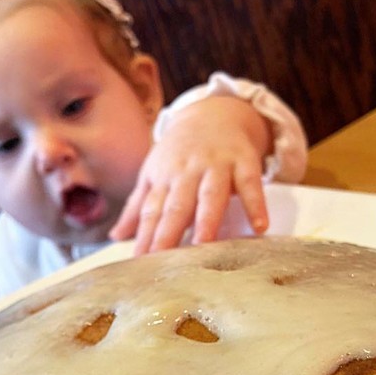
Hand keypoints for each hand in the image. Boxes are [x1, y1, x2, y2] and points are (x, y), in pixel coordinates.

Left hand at [109, 96, 272, 254]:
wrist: (213, 113)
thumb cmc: (179, 152)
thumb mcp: (154, 174)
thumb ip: (137, 208)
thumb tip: (116, 236)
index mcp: (163, 177)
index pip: (152, 211)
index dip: (145, 236)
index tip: (139, 261)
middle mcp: (188, 171)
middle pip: (177, 205)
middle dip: (169, 231)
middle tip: (163, 258)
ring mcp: (217, 166)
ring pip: (211, 194)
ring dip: (207, 218)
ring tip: (204, 244)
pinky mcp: (244, 161)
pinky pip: (251, 184)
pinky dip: (256, 204)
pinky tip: (259, 226)